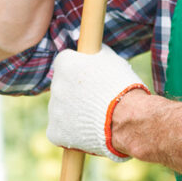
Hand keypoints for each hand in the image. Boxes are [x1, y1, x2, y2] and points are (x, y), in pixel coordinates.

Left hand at [47, 44, 149, 159]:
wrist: (127, 118)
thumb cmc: (123, 86)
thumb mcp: (112, 59)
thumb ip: (96, 53)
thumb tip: (92, 49)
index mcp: (65, 63)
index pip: (66, 62)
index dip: (80, 69)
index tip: (91, 77)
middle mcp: (55, 85)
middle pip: (63, 87)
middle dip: (77, 92)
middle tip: (97, 99)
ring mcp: (54, 110)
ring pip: (62, 109)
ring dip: (76, 112)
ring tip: (98, 117)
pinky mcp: (55, 132)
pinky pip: (61, 130)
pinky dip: (72, 132)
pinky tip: (90, 131)